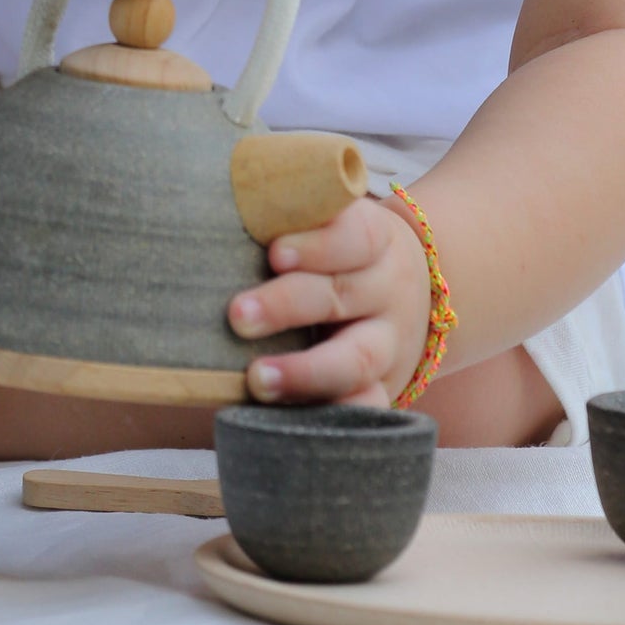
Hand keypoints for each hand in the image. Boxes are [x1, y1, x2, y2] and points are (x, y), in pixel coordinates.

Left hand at [227, 196, 431, 406]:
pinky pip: (370, 410)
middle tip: (237, 315)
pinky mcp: (383, 388)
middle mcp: (386, 291)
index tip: (274, 252)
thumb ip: (288, 210)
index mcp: (375, 241)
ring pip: (356, 360)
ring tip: (256, 380)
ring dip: (305, 372)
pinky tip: (302, 425)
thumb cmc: (343, 255)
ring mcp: (389, 344)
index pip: (355, 236)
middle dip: (288, 305)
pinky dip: (341, 418)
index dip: (318, 243)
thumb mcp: (334, 222)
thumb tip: (206, 198)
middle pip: (343, 296)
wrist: (418, 295)